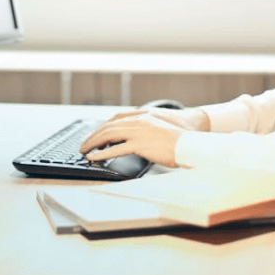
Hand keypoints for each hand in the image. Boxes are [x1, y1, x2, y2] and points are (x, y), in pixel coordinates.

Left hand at [79, 107, 209, 167]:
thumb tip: (133, 140)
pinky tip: (94, 157)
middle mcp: (138, 121)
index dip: (103, 126)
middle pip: (108, 126)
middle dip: (94, 135)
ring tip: (84, 151)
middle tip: (84, 144)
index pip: (116, 118)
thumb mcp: (158, 129)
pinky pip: (116, 149)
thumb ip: (144, 131)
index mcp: (143, 116)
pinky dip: (102, 153)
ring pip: (109, 135)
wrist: (191, 143)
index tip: (95, 134)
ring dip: (93, 143)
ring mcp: (138, 132)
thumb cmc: (179, 139)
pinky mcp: (140, 144)